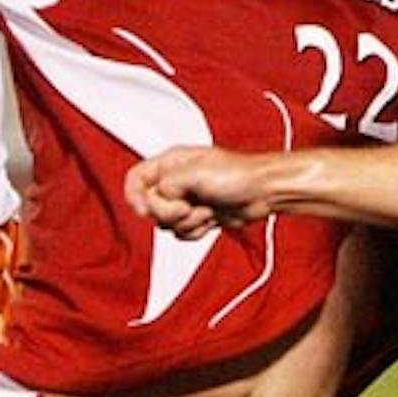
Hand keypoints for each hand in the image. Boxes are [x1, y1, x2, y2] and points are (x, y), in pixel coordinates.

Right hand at [125, 146, 273, 239]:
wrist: (263, 193)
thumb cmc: (238, 175)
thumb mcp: (194, 173)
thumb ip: (165, 184)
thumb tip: (156, 198)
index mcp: (171, 163)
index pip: (136, 178)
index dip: (134, 196)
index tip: (145, 209)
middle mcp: (176, 182)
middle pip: (151, 206)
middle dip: (170, 212)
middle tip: (189, 205)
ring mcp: (187, 201)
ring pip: (167, 223)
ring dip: (187, 222)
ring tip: (206, 209)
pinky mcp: (199, 217)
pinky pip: (183, 233)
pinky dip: (196, 231)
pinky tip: (211, 219)